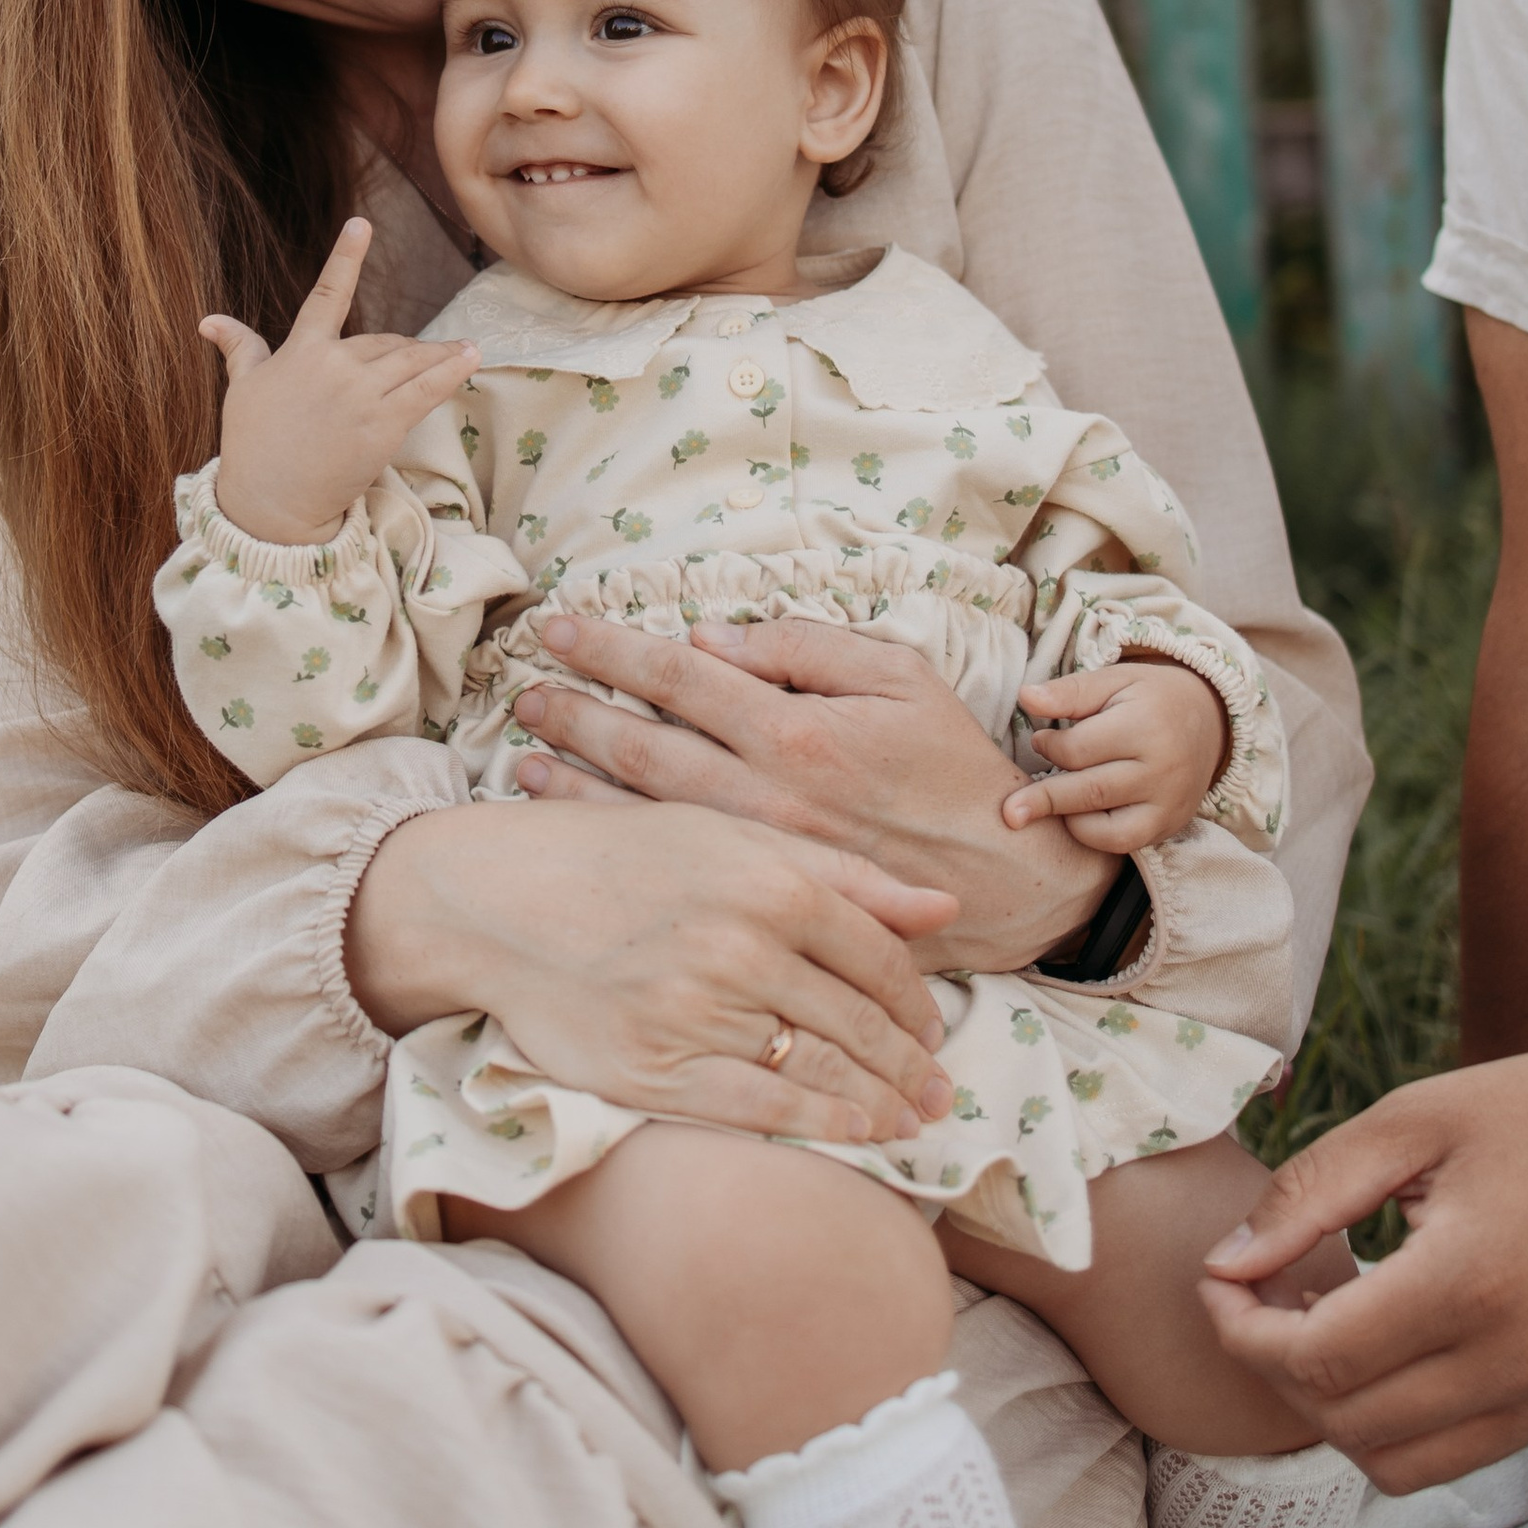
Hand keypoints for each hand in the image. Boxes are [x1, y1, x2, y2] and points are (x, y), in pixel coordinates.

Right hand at [201, 219, 475, 546]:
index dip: (346, 257)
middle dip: (399, 351)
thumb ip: (239, 348)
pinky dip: (452, 371)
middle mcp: (334, 365)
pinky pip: (426, 389)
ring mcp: (361, 394)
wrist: (270, 504)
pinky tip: (471, 356)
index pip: (328, 295)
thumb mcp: (242, 390)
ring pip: (411, 361)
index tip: (362, 224)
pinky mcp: (384, 424)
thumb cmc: (252, 446)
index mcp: (301, 351)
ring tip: (465, 350)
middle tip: (411, 367)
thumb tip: (209, 321)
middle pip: (383, 342)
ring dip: (441, 355)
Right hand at [347, 791, 961, 1143]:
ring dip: (881, 1103)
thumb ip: (840, 873)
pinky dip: (822, 1126)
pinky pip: (764, 1111)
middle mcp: (743, 948)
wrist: (496, 900)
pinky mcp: (658, 1072)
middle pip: (860, 1023)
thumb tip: (945, 906)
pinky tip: (856, 1135)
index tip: (933, 1029)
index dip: (916, 1001)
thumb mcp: (727, 837)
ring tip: (912, 1121)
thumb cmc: (616, 859)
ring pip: (821, 1072)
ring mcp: (700, 1014)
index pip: (877, 957)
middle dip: (911, 1065)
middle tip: (941, 1091)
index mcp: (770, 882)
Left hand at [503, 611, 1118, 974]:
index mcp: (796, 729)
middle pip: (642, 744)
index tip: (559, 627)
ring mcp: (757, 856)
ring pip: (643, 812)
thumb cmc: (952, 765)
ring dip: (576, 781)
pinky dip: (616, 841)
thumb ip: (806, 648)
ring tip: (523, 758)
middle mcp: (764, 796)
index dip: (612, 648)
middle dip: (574, 711)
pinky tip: (578, 826)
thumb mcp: (901, 675)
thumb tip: (714, 641)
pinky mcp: (762, 900)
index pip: (678, 678)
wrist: (1004, 877)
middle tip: (524, 687)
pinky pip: (673, 865)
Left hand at [1006, 658, 1227, 854]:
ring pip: (1106, 827)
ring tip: (1043, 810)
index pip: (1080, 750)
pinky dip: (1094, 837)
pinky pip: (1124, 844)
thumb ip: (1070, 691)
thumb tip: (1026, 698)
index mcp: (1145, 726)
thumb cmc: (1151, 697)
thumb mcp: (1115, 680)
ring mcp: (1169, 803)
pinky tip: (1079, 817)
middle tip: (1009, 811)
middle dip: (1043, 800)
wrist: (1210, 719)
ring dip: (1067, 820)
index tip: (1041, 740)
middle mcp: (1161, 769)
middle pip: (1090, 792)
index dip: (1050, 747)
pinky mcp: (1170, 825)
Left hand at [1197, 1030, 1527, 1489]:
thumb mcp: (1413, 1118)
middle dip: (1274, 1367)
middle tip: (1255, 1292)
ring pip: (1394, 1464)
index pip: (1319, 1361)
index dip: (1243, 1330)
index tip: (1217, 1281)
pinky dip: (1392, 1422)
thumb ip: (1308, 1192)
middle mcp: (1514, 1367)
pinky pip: (1450, 1456)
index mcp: (1470, 1285)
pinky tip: (1378, 1338)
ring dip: (1331, 1409)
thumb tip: (1226, 1263)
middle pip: (1345, 1424)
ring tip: (1316, 1318)